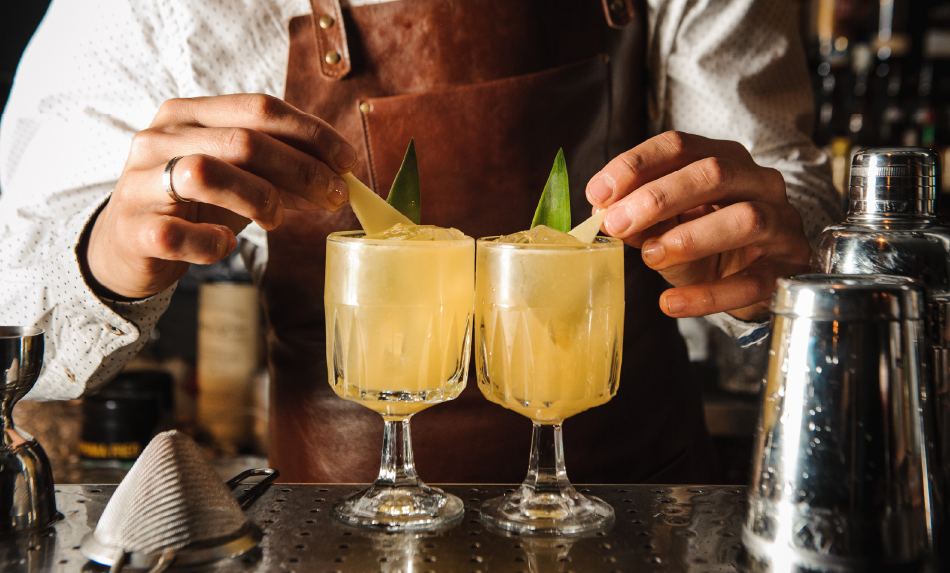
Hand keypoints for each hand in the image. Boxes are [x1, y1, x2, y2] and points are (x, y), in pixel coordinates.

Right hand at [85, 94, 356, 298]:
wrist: (126, 245)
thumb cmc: (192, 205)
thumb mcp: (236, 176)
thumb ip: (277, 169)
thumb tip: (338, 176)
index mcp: (188, 114)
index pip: (260, 108)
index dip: (311, 134)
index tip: (348, 163)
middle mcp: (160, 138)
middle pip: (244, 141)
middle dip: (302, 170)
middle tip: (334, 198)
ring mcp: (140, 182)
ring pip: (206, 174)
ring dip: (259, 200)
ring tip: (277, 221)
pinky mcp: (134, 229)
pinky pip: (180, 235)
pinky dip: (213, 243)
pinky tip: (225, 247)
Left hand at [587, 131, 811, 320]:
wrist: (755, 280)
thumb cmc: (707, 243)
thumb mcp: (667, 225)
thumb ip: (638, 217)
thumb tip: (602, 212)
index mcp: (726, 159)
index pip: (680, 146)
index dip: (636, 165)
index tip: (598, 192)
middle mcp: (760, 183)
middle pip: (714, 173)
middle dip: (658, 197)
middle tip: (616, 223)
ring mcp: (780, 226)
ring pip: (745, 219)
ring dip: (689, 238)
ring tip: (649, 256)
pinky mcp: (786, 270)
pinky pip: (751, 282)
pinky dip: (707, 295)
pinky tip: (671, 303)